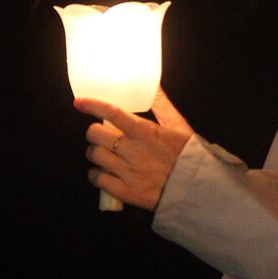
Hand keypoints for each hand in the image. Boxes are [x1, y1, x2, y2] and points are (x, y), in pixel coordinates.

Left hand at [75, 89, 193, 210]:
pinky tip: (103, 173)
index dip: (92, 105)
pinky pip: (98, 180)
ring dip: (95, 153)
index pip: (112, 113)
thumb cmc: (188, 154)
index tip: (79, 102)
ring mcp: (128, 172)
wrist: (198, 188)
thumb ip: (162, 105)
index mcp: (144, 132)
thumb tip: (154, 86)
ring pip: (95, 156)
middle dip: (95, 133)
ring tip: (103, 155)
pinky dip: (96, 175)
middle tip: (102, 136)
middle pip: (96, 135)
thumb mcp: (179, 125)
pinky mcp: (126, 192)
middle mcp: (132, 151)